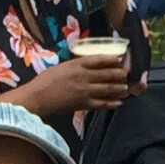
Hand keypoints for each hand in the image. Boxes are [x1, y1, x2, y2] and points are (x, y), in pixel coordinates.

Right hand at [8, 54, 129, 116]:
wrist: (38, 97)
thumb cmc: (45, 81)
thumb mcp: (61, 67)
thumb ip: (75, 67)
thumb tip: (86, 67)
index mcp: (77, 64)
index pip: (100, 59)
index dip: (112, 60)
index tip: (119, 60)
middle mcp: (84, 76)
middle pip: (108, 73)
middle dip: (119, 74)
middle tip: (126, 75)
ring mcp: (85, 90)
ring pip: (108, 88)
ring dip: (119, 88)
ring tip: (125, 88)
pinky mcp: (83, 104)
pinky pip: (102, 103)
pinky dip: (112, 103)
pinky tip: (118, 103)